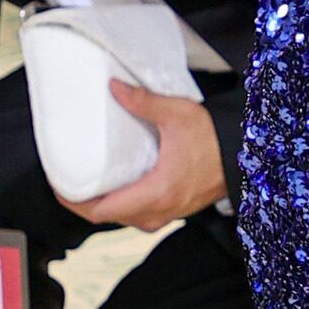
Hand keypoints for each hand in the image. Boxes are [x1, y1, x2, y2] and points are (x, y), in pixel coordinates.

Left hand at [56, 82, 225, 230]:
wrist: (248, 155)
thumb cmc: (217, 140)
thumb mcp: (177, 114)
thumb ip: (143, 102)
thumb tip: (114, 88)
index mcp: (155, 192)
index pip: (103, 211)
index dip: (75, 202)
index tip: (60, 188)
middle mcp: (160, 210)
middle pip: (110, 219)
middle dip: (85, 205)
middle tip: (68, 186)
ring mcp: (170, 213)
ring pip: (126, 220)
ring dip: (106, 208)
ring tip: (90, 188)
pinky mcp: (177, 210)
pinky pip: (142, 216)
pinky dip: (125, 207)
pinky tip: (121, 189)